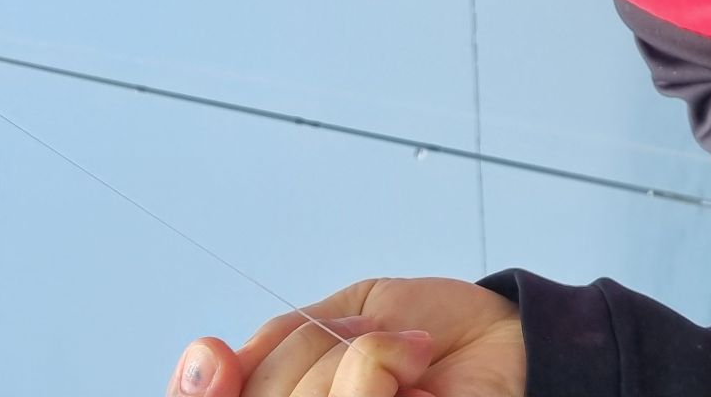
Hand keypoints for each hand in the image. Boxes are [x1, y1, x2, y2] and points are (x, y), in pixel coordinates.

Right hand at [167, 278, 525, 396]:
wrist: (513, 337)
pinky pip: (356, 395)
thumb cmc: (432, 337)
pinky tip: (417, 370)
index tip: (212, 360)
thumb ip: (277, 344)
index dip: (197, 393)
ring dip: (352, 352)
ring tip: (402, 351)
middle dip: (305, 350)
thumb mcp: (341, 321)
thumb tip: (208, 362)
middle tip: (365, 336)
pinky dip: (382, 360)